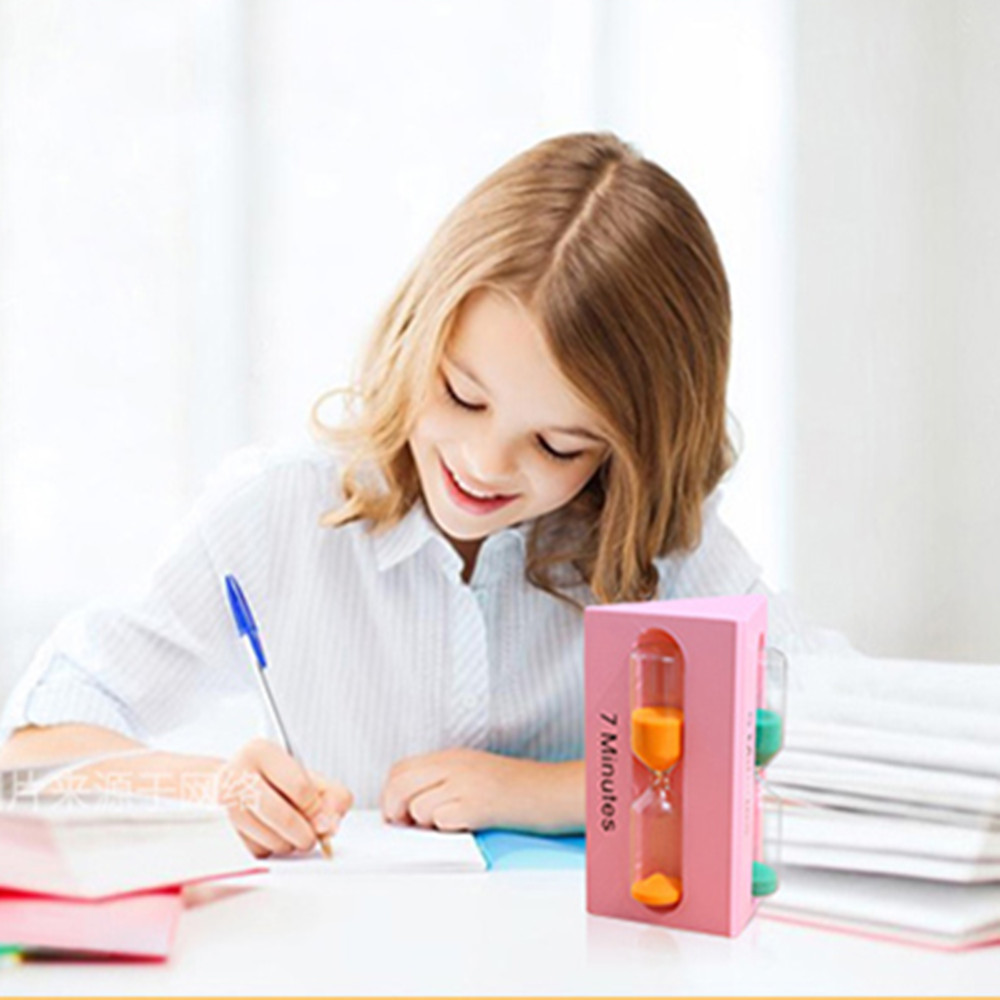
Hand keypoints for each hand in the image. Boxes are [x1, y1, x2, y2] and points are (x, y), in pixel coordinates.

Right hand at [216, 739, 352, 858]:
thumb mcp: (304, 776)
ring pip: (270, 840)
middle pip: (285, 818)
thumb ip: (331, 794)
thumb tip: (331, 824)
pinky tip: (266, 833)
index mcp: (261, 752)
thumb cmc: (269, 780)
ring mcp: (222, 804)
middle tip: (310, 835)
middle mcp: (237, 774)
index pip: (300, 788)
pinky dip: (268, 849)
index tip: (322, 817)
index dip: (317, 809)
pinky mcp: (218, 832)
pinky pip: (254, 852)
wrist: (223, 786)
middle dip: (306, 834)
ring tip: (287, 831)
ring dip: (288, 844)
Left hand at [380, 748, 582, 833]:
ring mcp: (467, 784)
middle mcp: (456, 765)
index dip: (390, 793)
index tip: (395, 812)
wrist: (553, 791)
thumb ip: (444, 780)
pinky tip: (465, 826)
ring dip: (425, 823)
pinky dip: (447, 830)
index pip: (401, 769)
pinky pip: (442, 821)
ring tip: (448, 823)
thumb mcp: (475, 772)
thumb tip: (408, 803)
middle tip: (405, 825)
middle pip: (401, 785)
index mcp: (452, 756)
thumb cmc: (518, 788)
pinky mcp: (479, 805)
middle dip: (394, 809)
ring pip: (418, 807)